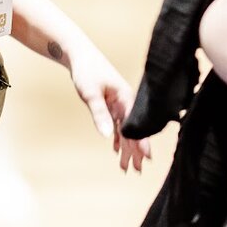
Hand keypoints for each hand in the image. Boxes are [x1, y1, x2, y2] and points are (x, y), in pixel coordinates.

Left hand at [66, 44, 150, 172]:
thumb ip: (99, 114)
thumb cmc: (87, 71)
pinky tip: (115, 149)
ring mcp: (118, 103)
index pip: (136, 123)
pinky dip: (116, 137)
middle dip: (135, 151)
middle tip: (137, 171)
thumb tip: (107, 135)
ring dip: (125, 148)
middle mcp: (125, 102)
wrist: (79, 55)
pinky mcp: (110, 104)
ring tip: (126, 167)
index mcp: (125, 97)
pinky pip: (116, 124)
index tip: (147, 157)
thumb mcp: (91, 93)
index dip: (142, 141)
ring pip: (124, 130)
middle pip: (132, 130)